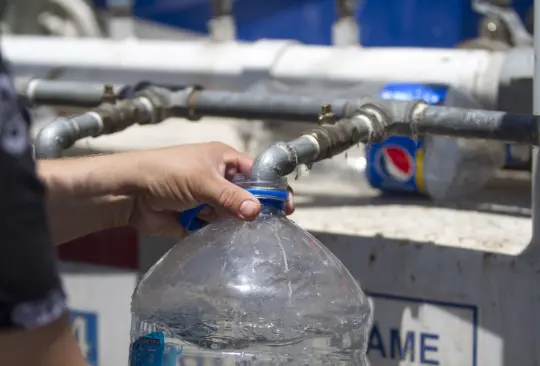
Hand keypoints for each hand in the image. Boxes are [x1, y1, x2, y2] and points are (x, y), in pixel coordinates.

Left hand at [124, 142, 294, 237]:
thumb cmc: (166, 173)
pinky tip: (229, 241)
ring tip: (249, 235)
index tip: (286, 206)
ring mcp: (207, 199)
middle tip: (270, 224)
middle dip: (254, 209)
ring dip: (235, 223)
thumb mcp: (203, 181)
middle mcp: (217, 178)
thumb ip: (230, 198)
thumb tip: (257, 211)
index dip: (271, 188)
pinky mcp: (195, 218)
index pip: (256, 173)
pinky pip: (215, 228)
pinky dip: (220, 234)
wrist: (129, 193)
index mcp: (223, 159)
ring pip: (231, 214)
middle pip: (245, 195)